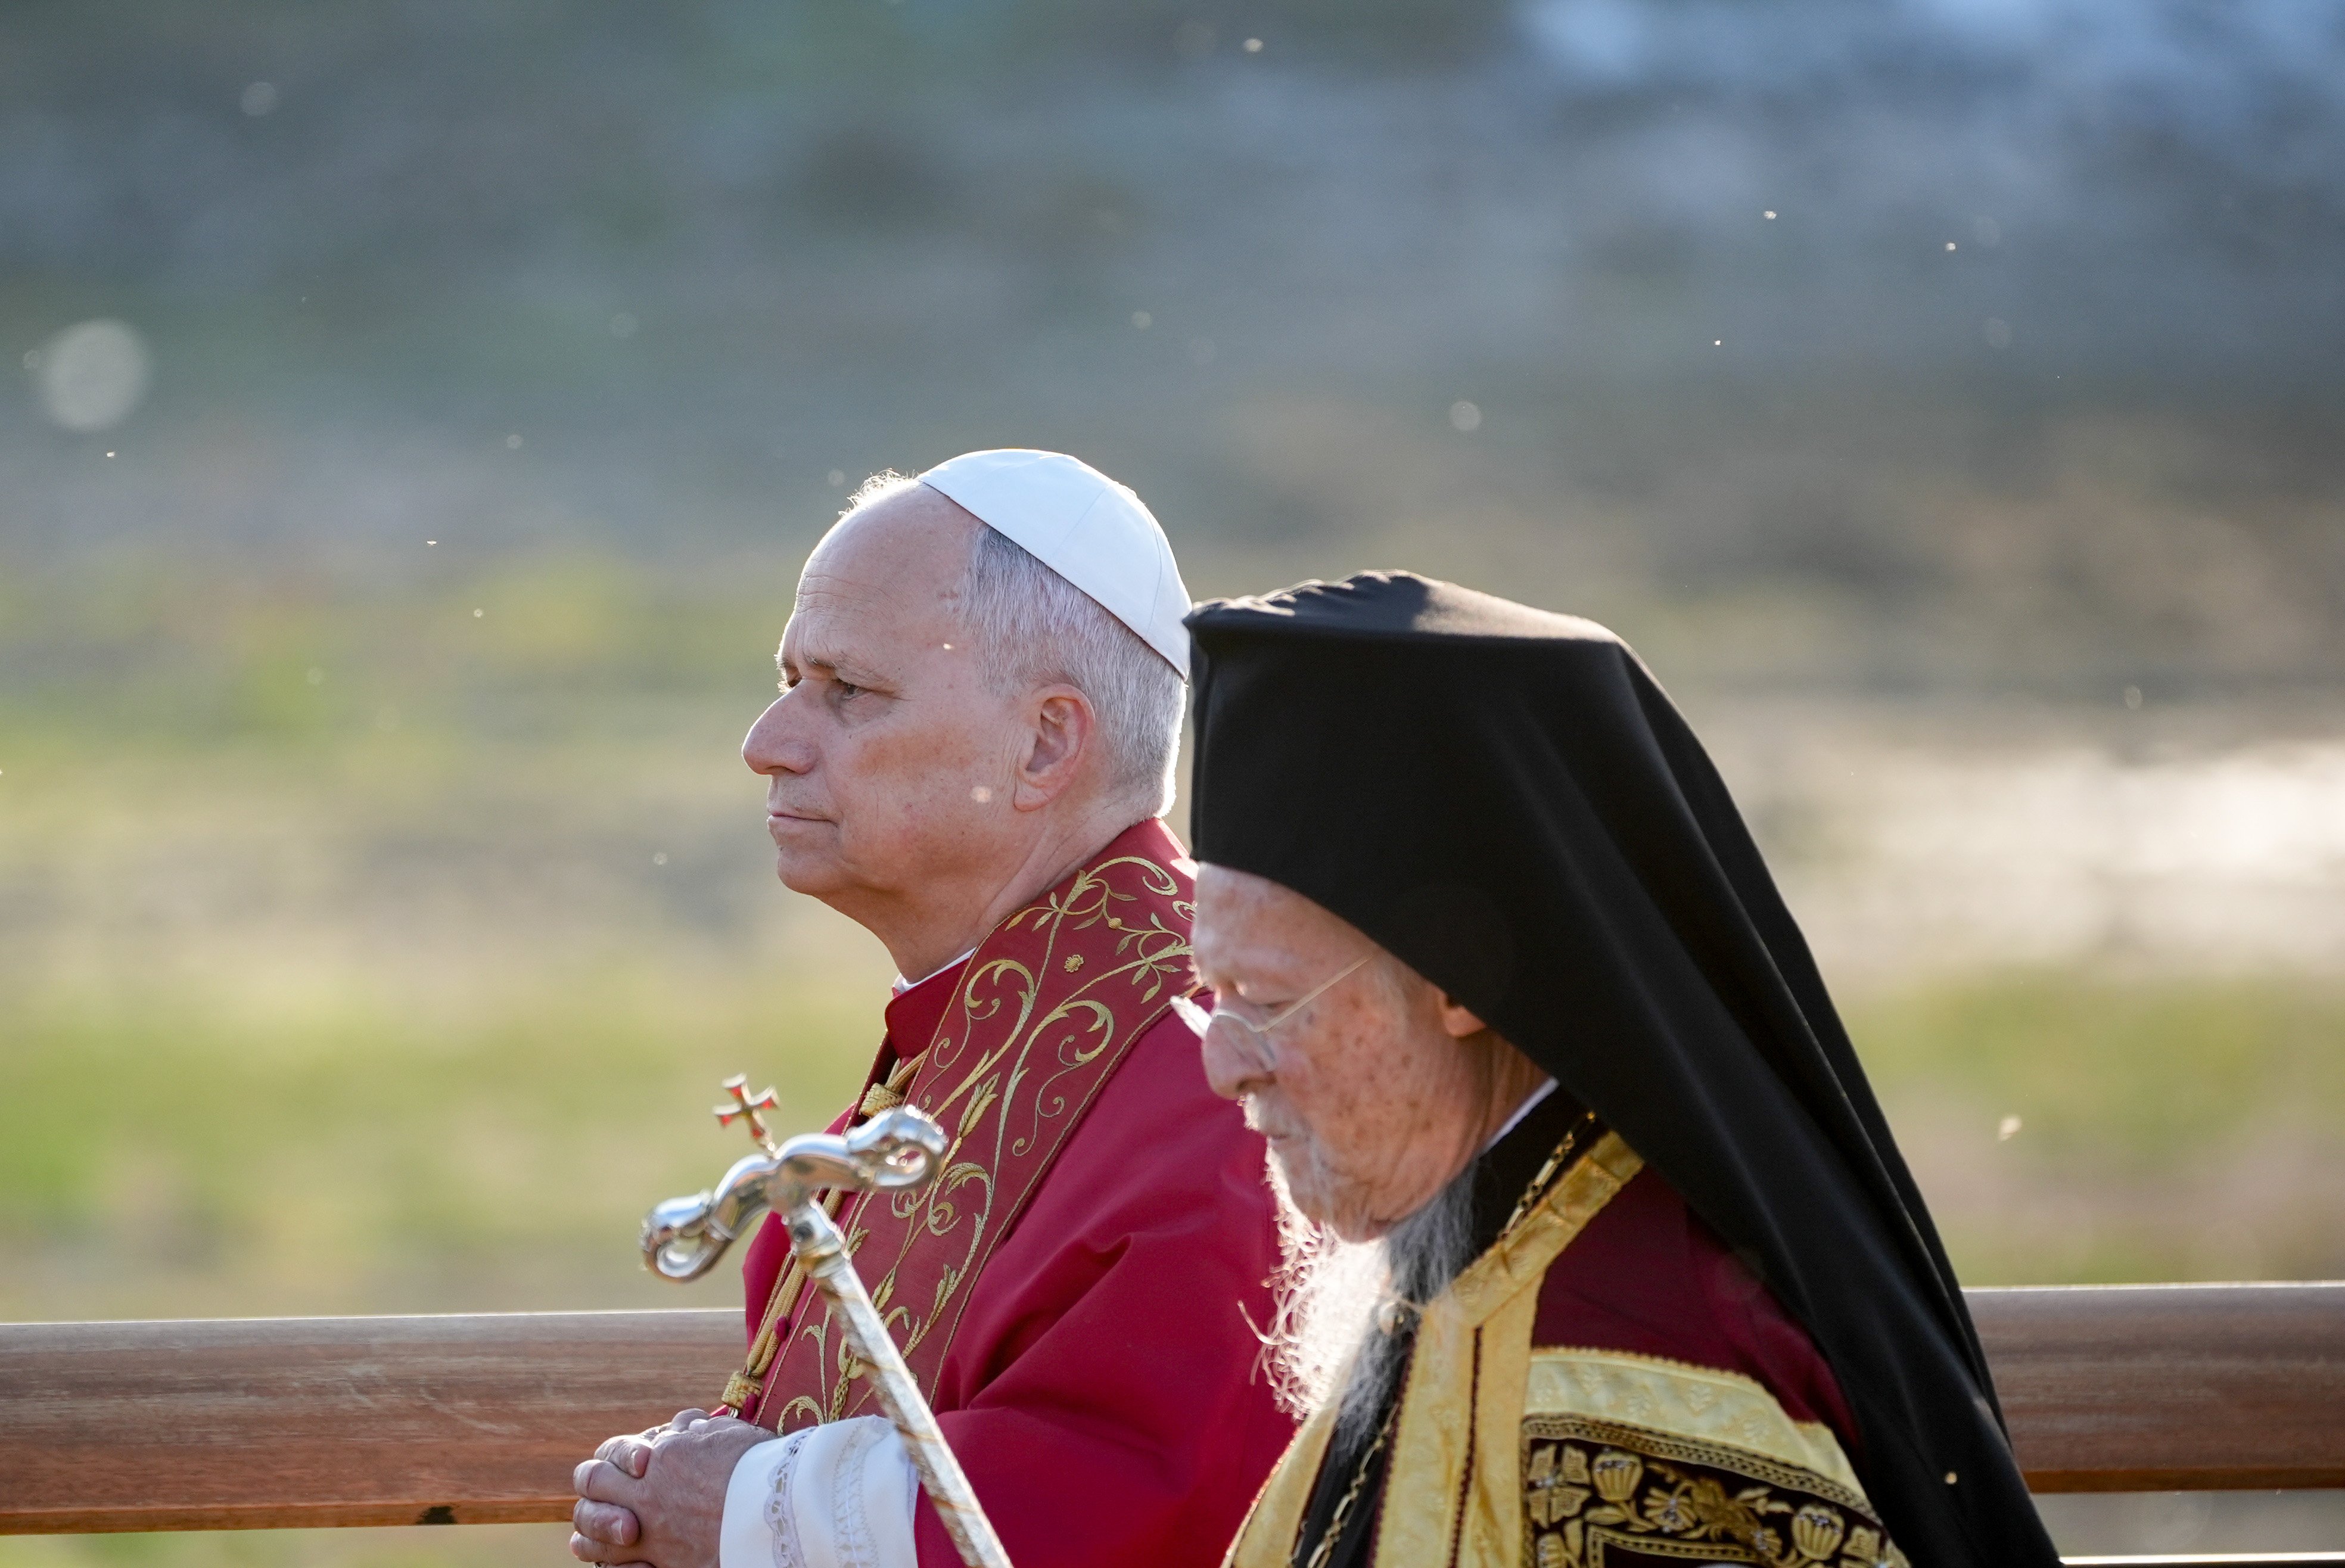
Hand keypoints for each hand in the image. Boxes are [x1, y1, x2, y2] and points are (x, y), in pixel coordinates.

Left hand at [571, 1409, 775, 1567]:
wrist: (781, 1511)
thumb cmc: (759, 1467)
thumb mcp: (726, 1434)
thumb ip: (697, 1433)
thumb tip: (683, 1430)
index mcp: (661, 1457)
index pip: (610, 1454)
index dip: (612, 1458)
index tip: (628, 1465)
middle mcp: (646, 1494)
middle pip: (592, 1488)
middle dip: (590, 1491)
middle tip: (593, 1496)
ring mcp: (651, 1534)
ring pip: (594, 1537)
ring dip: (587, 1536)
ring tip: (583, 1540)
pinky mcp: (664, 1565)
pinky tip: (612, 1567)